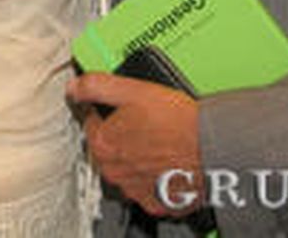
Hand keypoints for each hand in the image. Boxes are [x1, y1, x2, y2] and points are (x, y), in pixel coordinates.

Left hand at [67, 71, 203, 215]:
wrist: (212, 149)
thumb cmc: (177, 122)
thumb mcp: (132, 90)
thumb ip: (97, 86)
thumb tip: (75, 86)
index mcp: (103, 144)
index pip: (90, 122)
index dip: (105, 111)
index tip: (119, 109)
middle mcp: (114, 172)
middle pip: (107, 148)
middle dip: (120, 135)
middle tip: (143, 123)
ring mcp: (136, 190)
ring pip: (126, 169)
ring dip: (135, 157)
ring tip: (158, 141)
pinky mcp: (158, 202)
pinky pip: (148, 188)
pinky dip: (154, 177)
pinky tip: (166, 162)